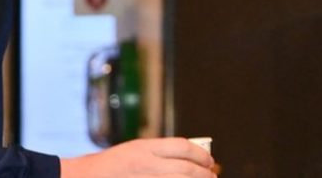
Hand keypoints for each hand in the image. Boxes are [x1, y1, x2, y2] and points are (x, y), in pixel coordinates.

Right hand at [59, 137, 217, 177]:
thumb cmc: (109, 167)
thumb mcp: (133, 151)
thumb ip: (158, 153)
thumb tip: (188, 160)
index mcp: (144, 148)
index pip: (183, 147)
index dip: (201, 154)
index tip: (208, 159)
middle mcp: (148, 165)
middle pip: (188, 169)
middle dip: (205, 173)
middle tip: (212, 175)